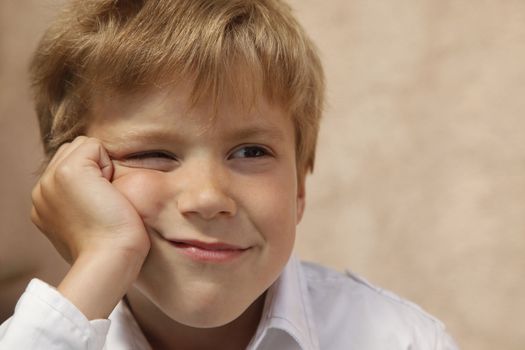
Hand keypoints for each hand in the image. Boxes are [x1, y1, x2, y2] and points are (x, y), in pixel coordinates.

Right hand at [31, 136, 150, 262]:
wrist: (110, 259)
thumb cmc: (111, 247)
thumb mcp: (88, 223)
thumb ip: (82, 202)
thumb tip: (99, 188)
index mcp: (44, 203)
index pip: (67, 164)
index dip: (93, 176)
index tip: (100, 208)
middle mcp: (41, 190)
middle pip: (73, 150)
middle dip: (95, 167)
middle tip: (104, 201)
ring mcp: (50, 180)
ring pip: (82, 146)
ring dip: (101, 165)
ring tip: (105, 197)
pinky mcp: (67, 172)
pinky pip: (94, 145)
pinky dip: (108, 164)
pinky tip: (108, 192)